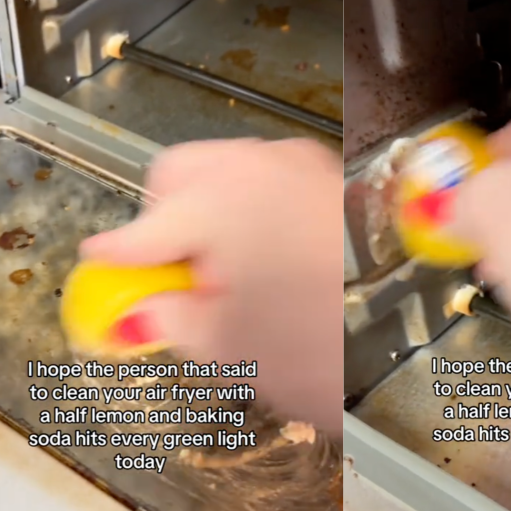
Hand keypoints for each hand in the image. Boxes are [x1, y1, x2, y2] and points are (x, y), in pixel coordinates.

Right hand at [80, 139, 347, 432]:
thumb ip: (164, 318)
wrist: (410, 326)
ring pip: (222, 173)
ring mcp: (298, 166)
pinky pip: (265, 182)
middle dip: (162, 220)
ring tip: (225, 275)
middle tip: (172, 276)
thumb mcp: (227, 345)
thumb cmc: (327, 339)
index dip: (114, 256)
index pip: (140, 228)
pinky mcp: (328, 179)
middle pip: (176, 175)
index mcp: (219, 199)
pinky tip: (264, 260)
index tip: (100, 271)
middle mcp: (256, 165)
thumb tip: (129, 314)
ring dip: (207, 214)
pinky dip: (249, 212)